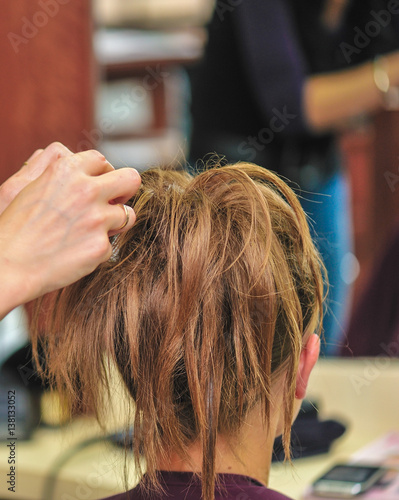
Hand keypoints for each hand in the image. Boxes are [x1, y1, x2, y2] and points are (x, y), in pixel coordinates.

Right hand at [0, 143, 140, 317]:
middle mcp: (86, 190)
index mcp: (66, 171)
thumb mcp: (34, 188)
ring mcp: (96, 219)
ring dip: (116, 222)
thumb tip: (94, 175)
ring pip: (128, 215)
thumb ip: (65, 178)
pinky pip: (112, 244)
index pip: (101, 160)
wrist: (9, 265)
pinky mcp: (100, 245)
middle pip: (130, 178)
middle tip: (117, 201)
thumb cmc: (17, 228)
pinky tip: (77, 252)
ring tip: (95, 231)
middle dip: (126, 190)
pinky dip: (98, 249)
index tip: (100, 184)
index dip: (103, 173)